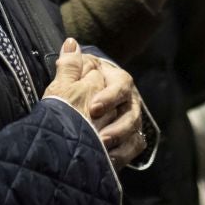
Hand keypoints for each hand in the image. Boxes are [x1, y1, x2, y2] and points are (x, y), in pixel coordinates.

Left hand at [42, 39, 147, 167]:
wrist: (78, 108)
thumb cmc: (73, 88)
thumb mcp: (68, 78)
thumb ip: (70, 65)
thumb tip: (70, 43)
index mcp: (116, 80)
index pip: (121, 85)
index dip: (110, 97)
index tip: (93, 109)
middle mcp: (128, 100)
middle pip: (132, 113)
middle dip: (117, 126)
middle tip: (100, 137)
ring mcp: (131, 119)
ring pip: (135, 131)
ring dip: (120, 142)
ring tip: (102, 150)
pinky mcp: (130, 138)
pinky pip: (134, 147)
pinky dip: (123, 155)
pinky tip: (108, 161)